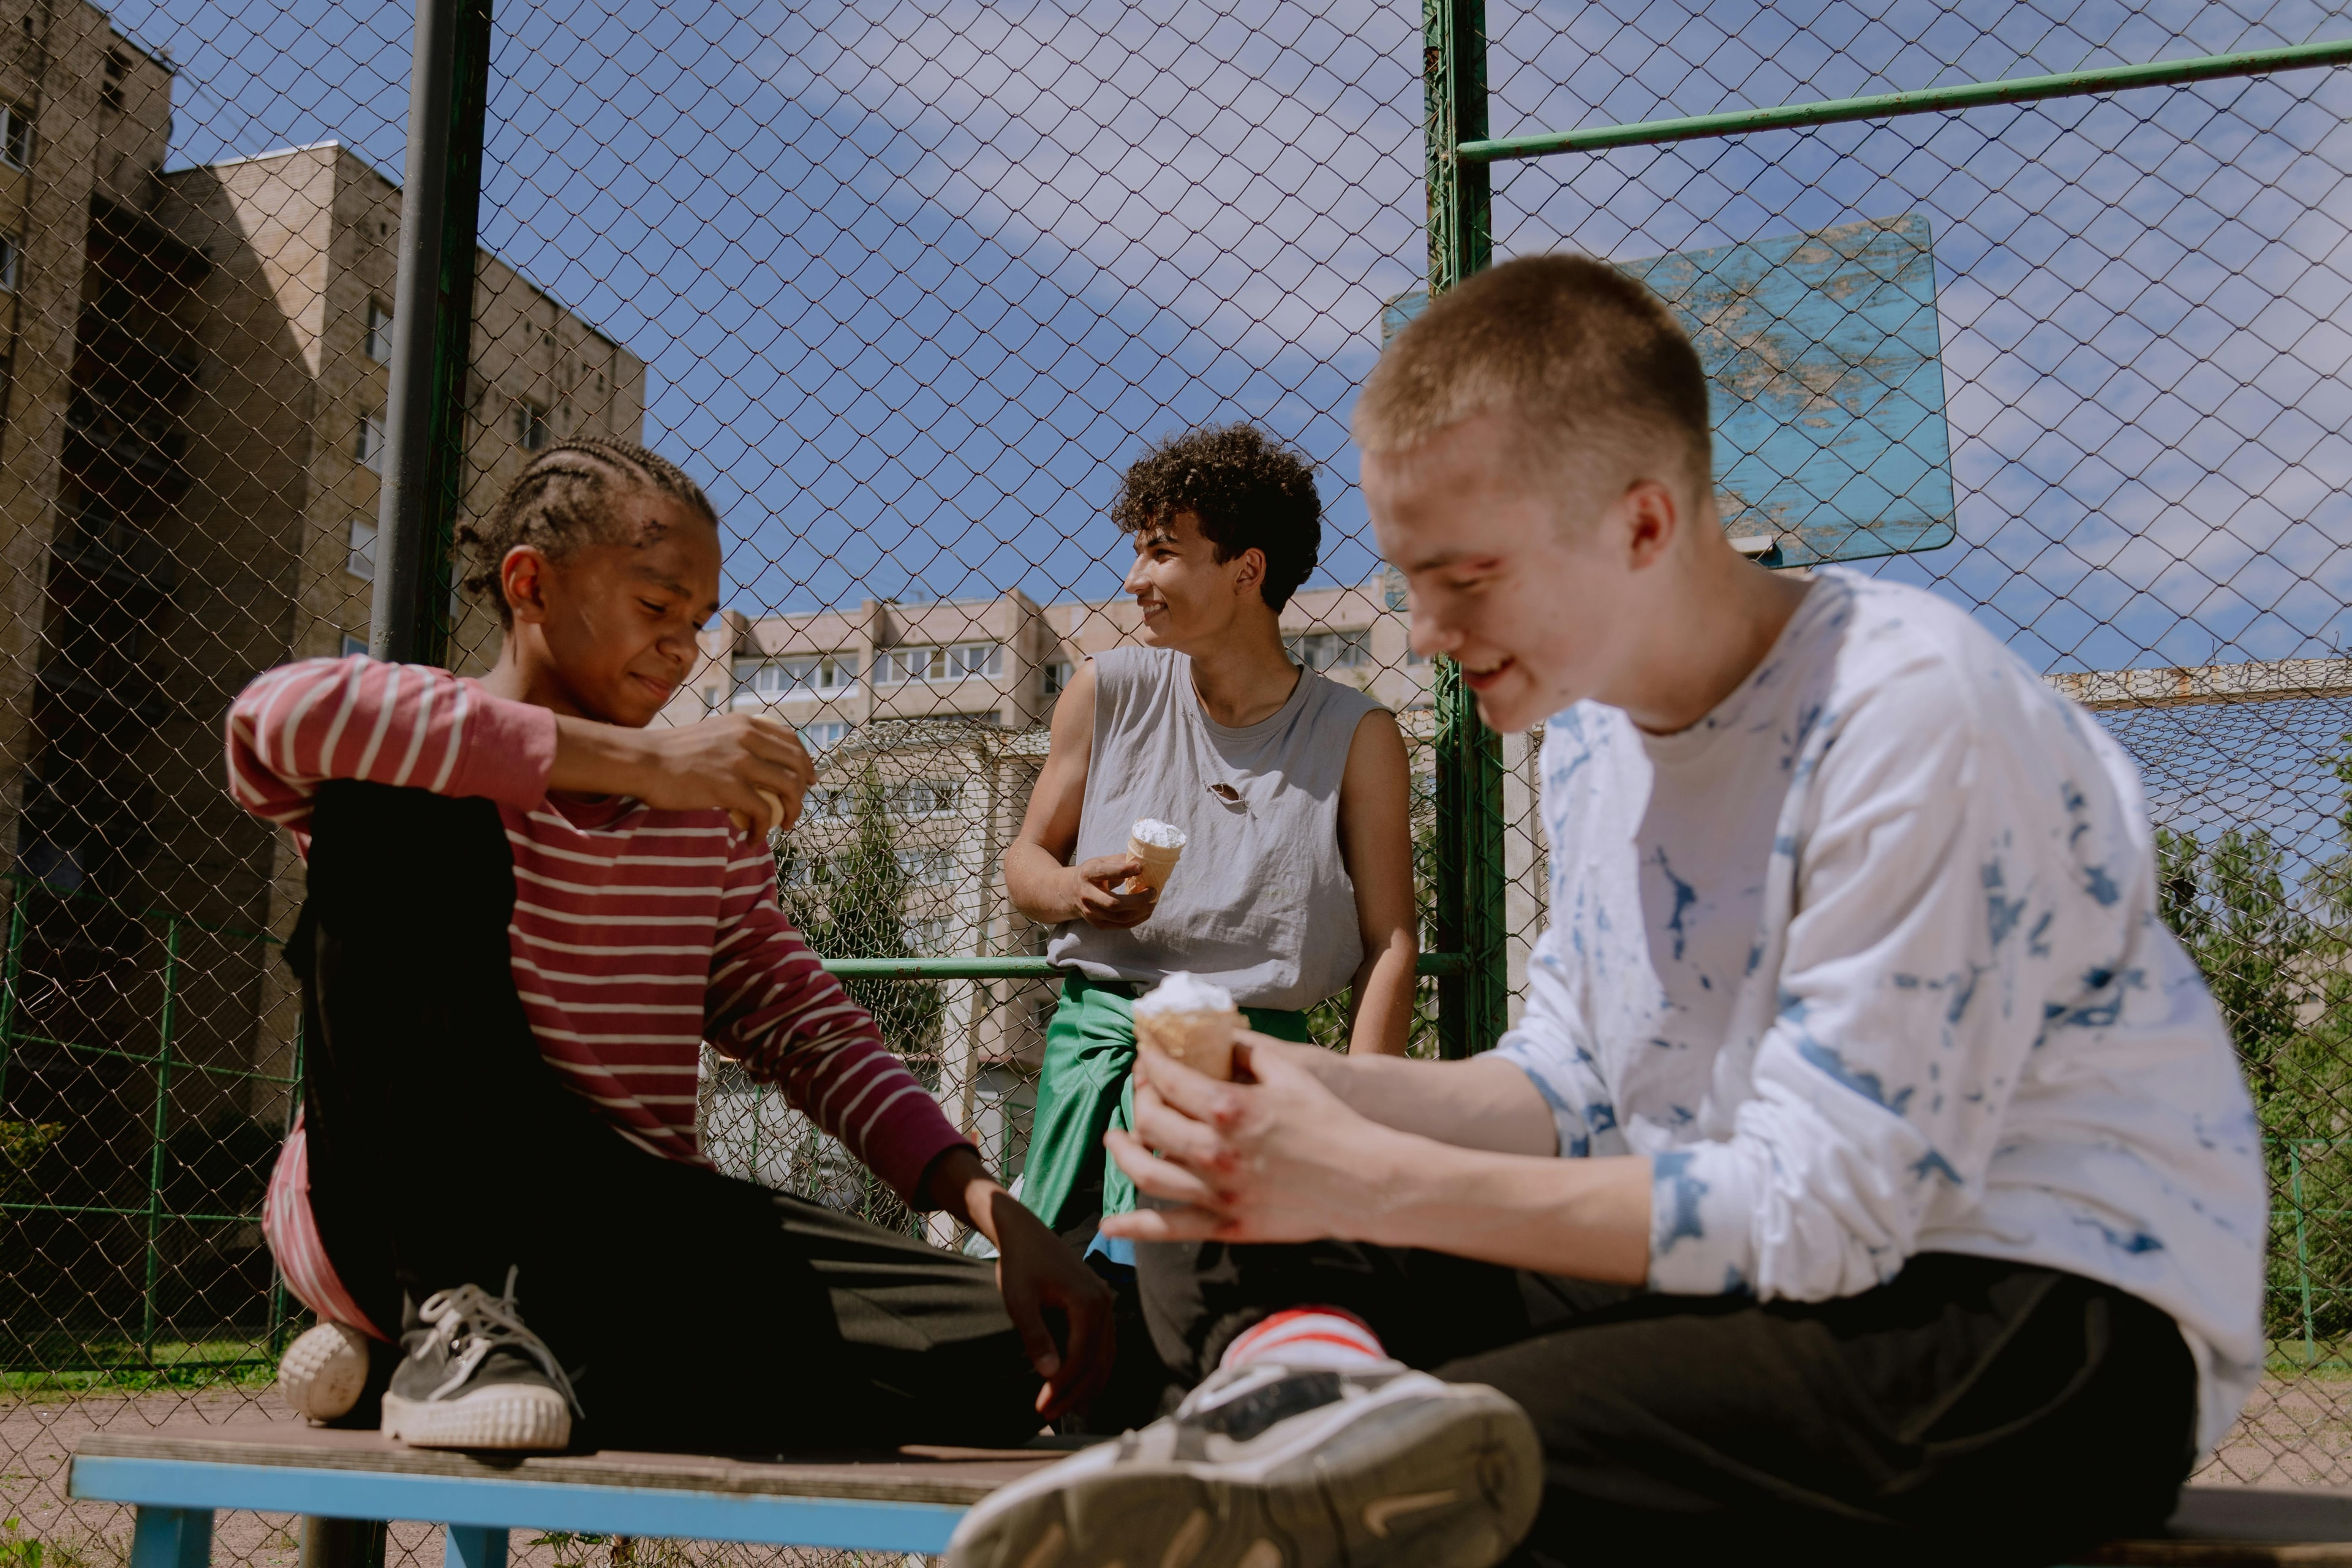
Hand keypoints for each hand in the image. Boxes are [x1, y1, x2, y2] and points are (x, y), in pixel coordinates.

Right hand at [555, 713, 813, 832]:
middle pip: (796, 764)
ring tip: (783, 826)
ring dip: (791, 812)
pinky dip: (763, 830)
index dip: (804, 762)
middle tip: (796, 809)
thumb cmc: (669, 753)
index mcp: (745, 723)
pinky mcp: (730, 787)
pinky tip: (752, 840)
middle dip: (803, 790)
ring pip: (788, 788)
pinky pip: (763, 813)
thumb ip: (735, 743)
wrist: (642, 761)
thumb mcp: (711, 735)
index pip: (790, 740)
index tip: (808, 779)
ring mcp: (741, 761)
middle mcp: (748, 737)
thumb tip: (753, 763)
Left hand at [922, 1147, 1114, 1417]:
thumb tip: (1052, 1375)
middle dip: (1073, 1393)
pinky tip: (1076, 1385)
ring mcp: (1105, 1303)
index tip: (1040, 1407)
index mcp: (1088, 1303)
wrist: (1024, 1231)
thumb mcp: (1019, 1300)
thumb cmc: (1018, 1263)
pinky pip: (1102, 1344)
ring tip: (1062, 1408)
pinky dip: (1092, 1368)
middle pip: (1097, 1362)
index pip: (1080, 1358)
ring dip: (1085, 1385)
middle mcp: (1104, 1304)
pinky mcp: (1098, 1304)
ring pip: (1105, 1356)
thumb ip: (1036, 1336)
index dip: (1061, 1387)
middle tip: (1047, 1415)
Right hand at [1071, 853, 1157, 927]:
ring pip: (1120, 918)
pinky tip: (1147, 911)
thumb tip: (1145, 863)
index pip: (1104, 873)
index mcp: (1087, 874)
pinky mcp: (1098, 924)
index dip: (1123, 871)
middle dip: (1138, 900)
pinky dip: (1138, 919)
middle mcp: (1087, 895)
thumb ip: (1121, 861)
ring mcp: (1091, 912)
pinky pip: (1122, 925)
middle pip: (1114, 903)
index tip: (1140, 868)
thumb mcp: (1101, 861)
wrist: (1069, 891)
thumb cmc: (1092, 873)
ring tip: (1154, 902)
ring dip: (1141, 911)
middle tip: (1153, 891)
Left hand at [1099, 1034, 1403, 1244]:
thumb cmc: (1330, 1122)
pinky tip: (1111, 1224)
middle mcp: (1215, 1150)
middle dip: (1137, 1097)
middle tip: (1141, 1089)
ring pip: (1146, 1172)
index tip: (1145, 1053)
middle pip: (1150, 1120)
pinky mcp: (1227, 1224)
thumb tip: (1220, 1036)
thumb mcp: (1291, 1074)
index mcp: (1228, 1108)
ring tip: (1114, 1138)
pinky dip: (1135, 1226)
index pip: (1167, 1078)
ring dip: (1122, 1152)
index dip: (1149, 1061)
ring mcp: (1218, 1191)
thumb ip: (1248, 1052)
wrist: (1363, 1181)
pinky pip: (1169, 1228)